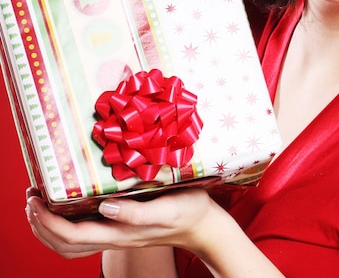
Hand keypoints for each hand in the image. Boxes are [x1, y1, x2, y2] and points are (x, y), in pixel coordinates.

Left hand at [25, 187, 285, 276]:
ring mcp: (117, 236)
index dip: (48, 221)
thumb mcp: (169, 207)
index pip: (72, 234)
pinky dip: (64, 229)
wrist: (203, 225)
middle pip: (63, 244)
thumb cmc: (189, 210)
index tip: (36, 198)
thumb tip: (104, 207)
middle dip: (40, 225)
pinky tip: (65, 211)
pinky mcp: (122, 229)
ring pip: (70, 245)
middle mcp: (113, 237)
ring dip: (47, 229)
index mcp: (121, 231)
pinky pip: (83, 238)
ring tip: (38, 205)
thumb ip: (137, 212)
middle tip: (30, 198)